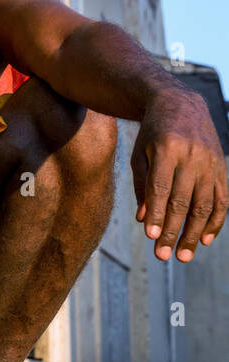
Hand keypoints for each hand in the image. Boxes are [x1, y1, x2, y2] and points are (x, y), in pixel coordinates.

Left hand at [131, 88, 227, 261]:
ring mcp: (211, 164)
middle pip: (183, 201)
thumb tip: (144, 219)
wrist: (181, 106)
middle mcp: (192, 158)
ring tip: (183, 255)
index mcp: (167, 150)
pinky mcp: (222, 169)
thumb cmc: (153, 133)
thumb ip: (141, 185)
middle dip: (173, 231)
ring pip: (204, 205)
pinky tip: (204, 240)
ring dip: (193, 233)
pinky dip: (215, 222)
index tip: (151, 236)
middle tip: (163, 255)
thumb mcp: (140, 152)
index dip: (158, 214)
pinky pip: (222, 200)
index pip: (162, 188)